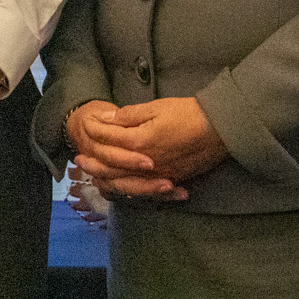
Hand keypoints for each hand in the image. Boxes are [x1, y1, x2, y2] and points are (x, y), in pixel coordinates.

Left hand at [73, 96, 226, 199]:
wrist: (219, 129)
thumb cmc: (187, 114)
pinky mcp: (170, 179)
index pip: (109, 142)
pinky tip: (123, 186)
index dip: (94, 135)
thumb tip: (105, 119)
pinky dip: (130, 189)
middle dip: (93, 164)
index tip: (84, 129)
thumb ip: (128, 116)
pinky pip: (144, 190)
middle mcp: (145, 164)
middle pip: (112, 168)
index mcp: (139, 143)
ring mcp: (158, 175)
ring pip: (125, 183)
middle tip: (79, 161)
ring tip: (96, 176)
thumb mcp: (155, 108)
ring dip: (108, 179)